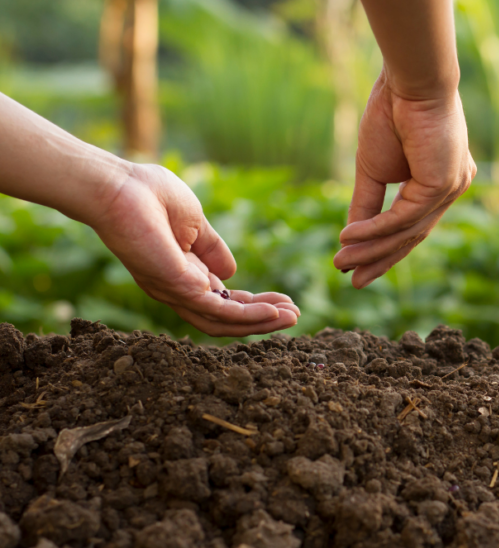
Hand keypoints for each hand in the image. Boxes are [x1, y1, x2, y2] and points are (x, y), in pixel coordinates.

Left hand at [90, 164, 299, 336]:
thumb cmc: (148, 194)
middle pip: (226, 316)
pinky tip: (272, 312)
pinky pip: (218, 311)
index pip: (223, 298)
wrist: (118, 187)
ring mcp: (175, 291)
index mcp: (183, 271)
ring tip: (290, 318)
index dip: (254, 303)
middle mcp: (178, 288)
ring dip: (259, 323)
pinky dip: (247, 315)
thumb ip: (212, 247)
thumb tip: (231, 271)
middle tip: (293, 315)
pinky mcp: (177, 288)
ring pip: (223, 322)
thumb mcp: (194, 221)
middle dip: (262, 317)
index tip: (284, 302)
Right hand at [333, 71, 476, 288]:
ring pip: (407, 231)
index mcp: (441, 181)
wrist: (407, 80)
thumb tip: (351, 238)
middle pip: (414, 236)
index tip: (357, 269)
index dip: (385, 250)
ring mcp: (452, 187)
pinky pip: (404, 217)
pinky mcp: (443, 184)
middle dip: (381, 260)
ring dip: (372, 249)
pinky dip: (374, 229)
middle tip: (353, 282)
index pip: (414, 226)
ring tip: (343, 262)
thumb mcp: (373, 169)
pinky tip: (349, 237)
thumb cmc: (391, 113)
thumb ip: (367, 205)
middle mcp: (452, 187)